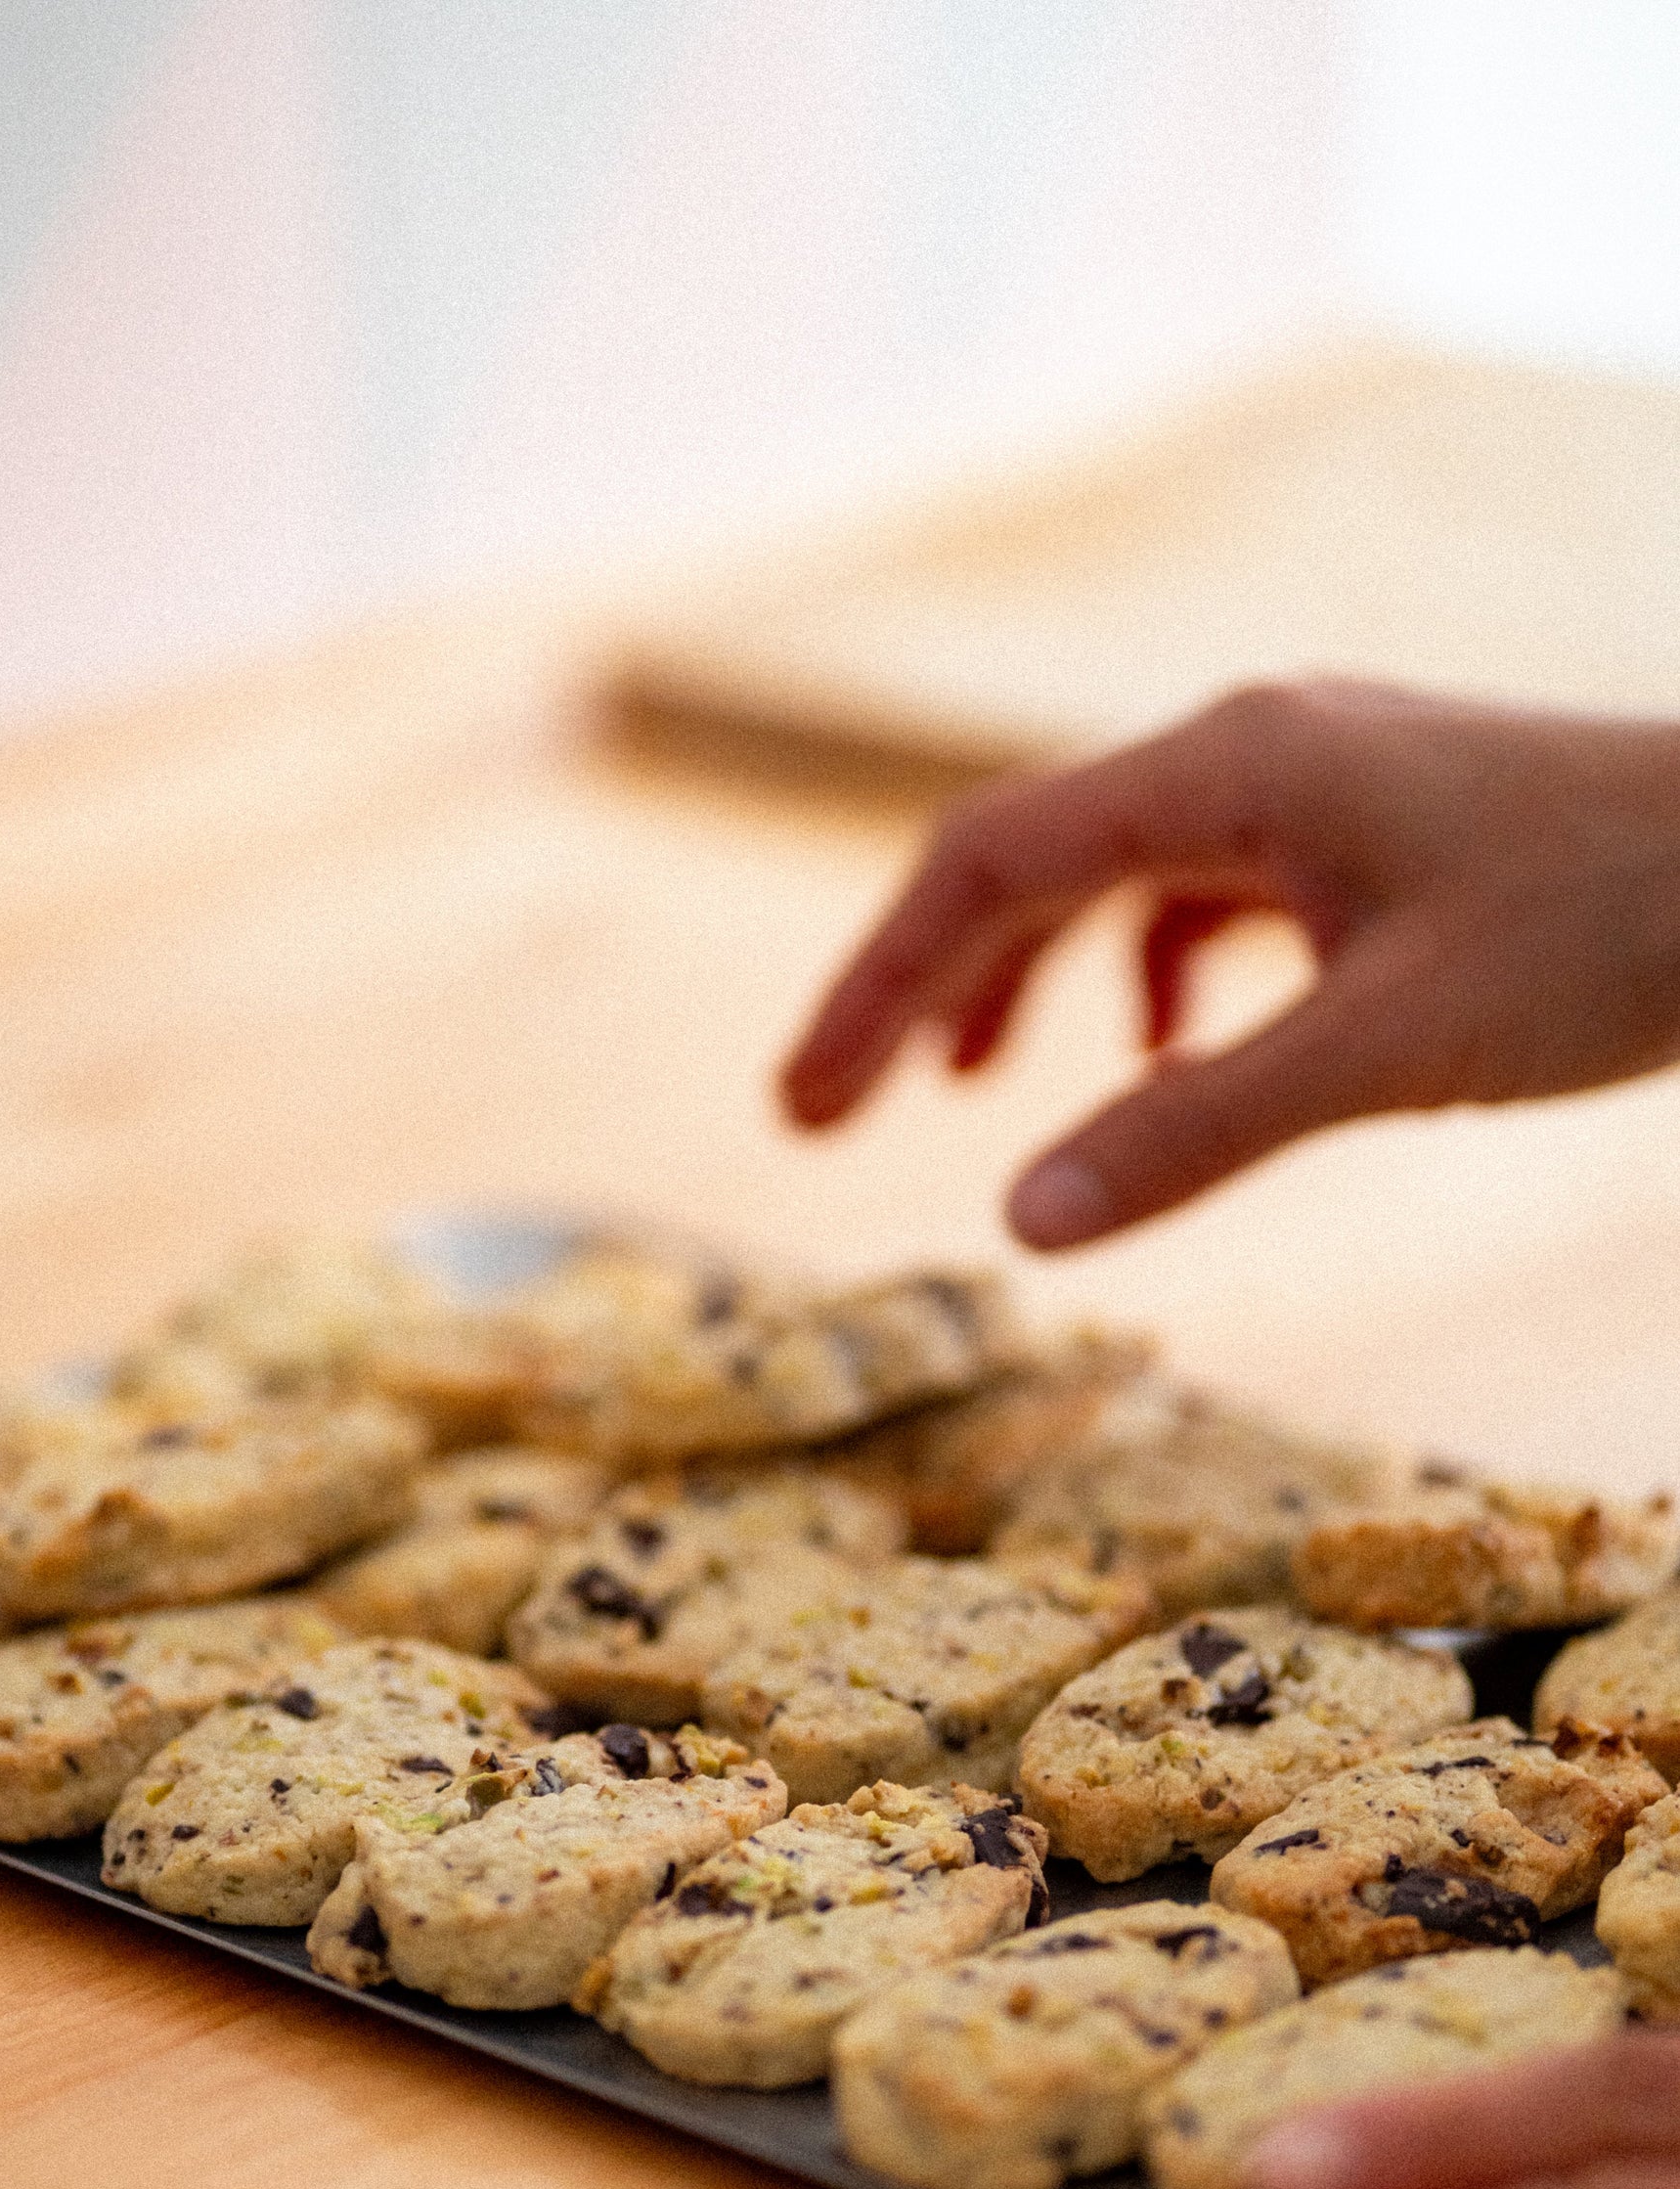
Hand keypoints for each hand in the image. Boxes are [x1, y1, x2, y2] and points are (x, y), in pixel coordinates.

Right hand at [780, 682, 1679, 1245]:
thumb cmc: (1614, 929)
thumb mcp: (1387, 1046)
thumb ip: (1196, 1128)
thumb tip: (1018, 1225)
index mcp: (1230, 766)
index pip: (984, 865)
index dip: (872, 988)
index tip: (804, 1111)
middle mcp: (1251, 747)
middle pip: (1024, 857)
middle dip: (920, 987)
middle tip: (829, 1116)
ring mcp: (1311, 778)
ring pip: (1114, 872)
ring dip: (1027, 976)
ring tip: (972, 1090)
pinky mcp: (1367, 826)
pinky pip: (1208, 888)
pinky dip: (1153, 973)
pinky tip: (1162, 1054)